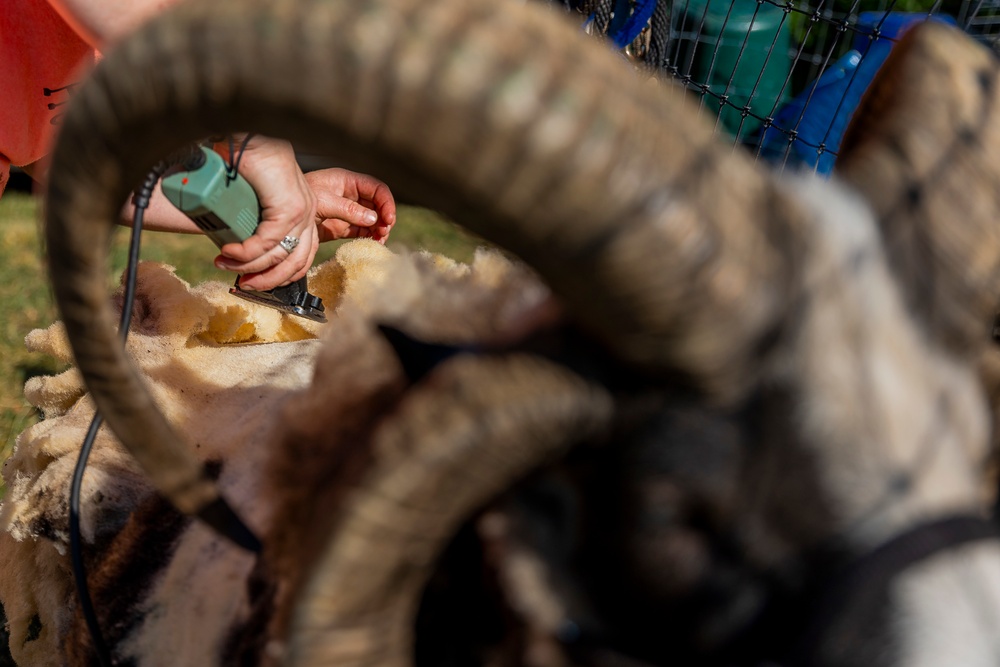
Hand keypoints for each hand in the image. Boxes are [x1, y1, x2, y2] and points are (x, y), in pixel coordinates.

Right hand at [212, 135, 319, 291]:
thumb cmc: (250, 166)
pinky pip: (267, 242)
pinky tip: (229, 252)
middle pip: (295, 264)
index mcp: (305, 214)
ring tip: (224, 263)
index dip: (279, 276)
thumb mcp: (256, 204)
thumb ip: (256, 226)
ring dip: (249, 267)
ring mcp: (301, 212)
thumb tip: (236, 252)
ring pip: (279, 256)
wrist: (249, 138)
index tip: (254, 282)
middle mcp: (308, 214)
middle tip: (241, 283)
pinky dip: (246, 252)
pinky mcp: (288, 208)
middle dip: (265, 280)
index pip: (302, 258)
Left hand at [306, 168, 396, 244]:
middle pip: (378, 206)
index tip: (388, 218)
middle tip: (383, 232)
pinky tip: (372, 244)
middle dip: (384, 219)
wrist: (282, 213)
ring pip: (373, 220)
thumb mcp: (324, 200)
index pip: (377, 189)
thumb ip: (348, 209)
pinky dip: (369, 238)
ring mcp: (349, 212)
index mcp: (349, 182)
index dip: (386, 203)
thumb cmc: (299, 197)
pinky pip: (362, 232)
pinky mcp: (344, 227)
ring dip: (379, 230)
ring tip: (379, 240)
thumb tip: (372, 219)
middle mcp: (352, 196)